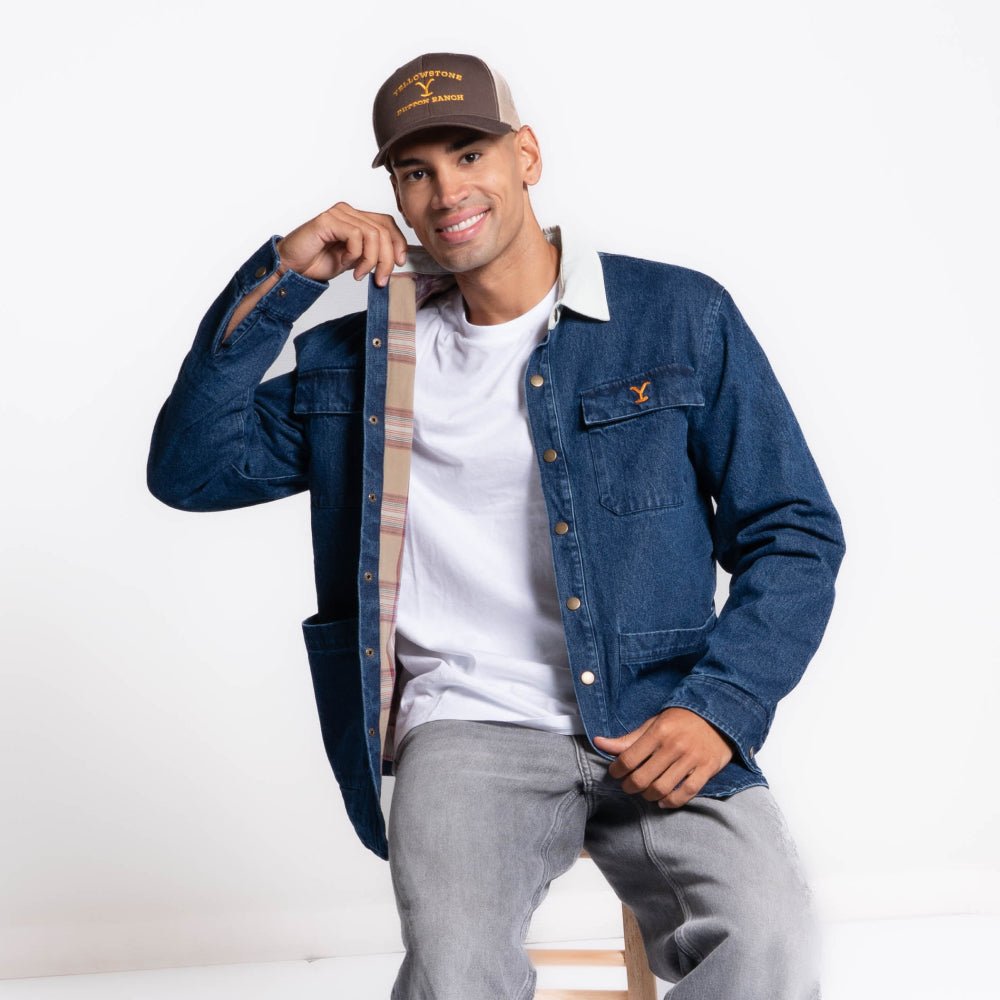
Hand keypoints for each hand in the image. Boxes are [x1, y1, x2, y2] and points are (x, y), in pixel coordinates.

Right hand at [276, 202, 407, 285]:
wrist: (291, 267)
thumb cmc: (318, 262)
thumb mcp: (354, 261)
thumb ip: (371, 255)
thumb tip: (395, 260)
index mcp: (355, 219)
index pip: (386, 224)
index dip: (398, 243)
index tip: (400, 263)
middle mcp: (348, 212)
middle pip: (382, 229)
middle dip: (387, 258)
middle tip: (381, 279)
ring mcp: (338, 214)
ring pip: (372, 234)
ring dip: (371, 260)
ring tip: (360, 274)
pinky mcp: (328, 220)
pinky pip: (356, 235)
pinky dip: (355, 254)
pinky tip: (345, 263)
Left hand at [592, 707, 733, 808]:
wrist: (719, 713)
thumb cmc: (681, 719)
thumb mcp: (654, 723)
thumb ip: (629, 738)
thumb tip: (599, 743)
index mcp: (659, 731)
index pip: (629, 758)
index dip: (617, 770)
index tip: (614, 773)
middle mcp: (674, 746)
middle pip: (643, 778)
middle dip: (629, 787)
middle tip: (627, 786)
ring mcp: (692, 759)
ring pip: (662, 789)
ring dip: (648, 796)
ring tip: (645, 793)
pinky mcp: (707, 769)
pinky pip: (686, 793)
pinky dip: (672, 802)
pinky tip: (663, 801)